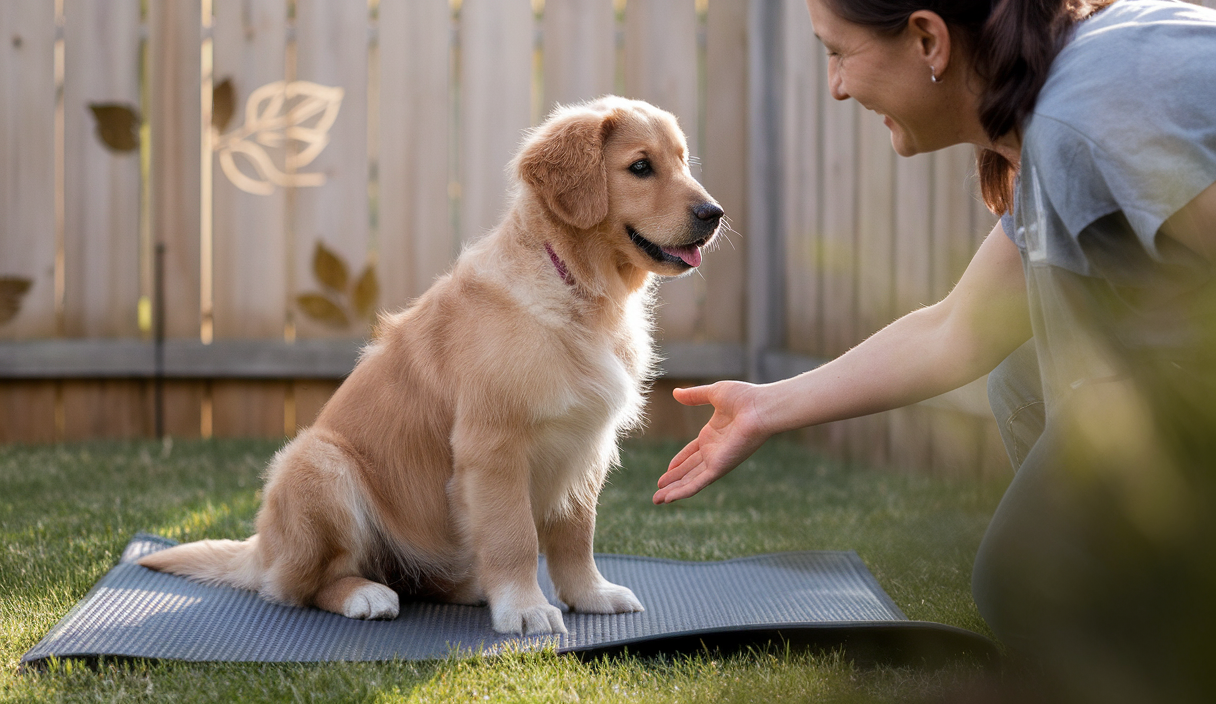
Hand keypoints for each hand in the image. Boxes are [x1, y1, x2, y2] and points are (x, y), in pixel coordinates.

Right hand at [653, 381, 770, 503]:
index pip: (691, 453)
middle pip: (689, 469)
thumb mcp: (714, 393)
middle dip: (674, 480)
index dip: (679, 462)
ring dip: (674, 491)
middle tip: (658, 490)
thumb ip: (694, 396)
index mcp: (713, 435)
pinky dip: (683, 491)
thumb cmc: (744, 398)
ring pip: (691, 480)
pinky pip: (698, 483)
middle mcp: (714, 450)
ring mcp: (716, 460)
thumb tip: (676, 392)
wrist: (760, 407)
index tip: (668, 469)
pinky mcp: (719, 467)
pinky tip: (669, 498)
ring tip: (657, 500)